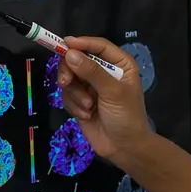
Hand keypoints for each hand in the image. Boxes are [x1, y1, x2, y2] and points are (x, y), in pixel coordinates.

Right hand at [57, 36, 152, 161]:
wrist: (124, 148)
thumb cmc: (126, 117)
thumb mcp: (112, 92)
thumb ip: (92, 72)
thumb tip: (70, 53)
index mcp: (119, 64)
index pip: (98, 46)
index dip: (81, 43)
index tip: (64, 44)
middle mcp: (104, 72)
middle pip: (78, 59)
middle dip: (71, 72)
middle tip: (66, 82)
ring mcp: (91, 87)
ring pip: (70, 78)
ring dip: (75, 94)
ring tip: (87, 108)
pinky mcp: (80, 101)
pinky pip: (67, 95)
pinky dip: (73, 105)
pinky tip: (86, 115)